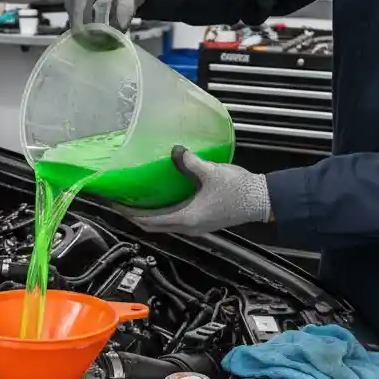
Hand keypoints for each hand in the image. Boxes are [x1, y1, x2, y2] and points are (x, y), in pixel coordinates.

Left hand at [127, 147, 272, 234]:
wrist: (261, 200)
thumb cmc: (239, 189)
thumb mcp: (211, 172)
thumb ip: (190, 162)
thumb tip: (175, 151)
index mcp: (186, 218)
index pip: (149, 220)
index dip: (131, 213)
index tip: (117, 204)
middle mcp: (188, 228)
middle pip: (153, 226)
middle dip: (135, 216)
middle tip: (121, 203)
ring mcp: (195, 228)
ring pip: (164, 226)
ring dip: (149, 217)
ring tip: (136, 202)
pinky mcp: (201, 223)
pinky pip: (174, 222)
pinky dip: (162, 214)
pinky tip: (160, 202)